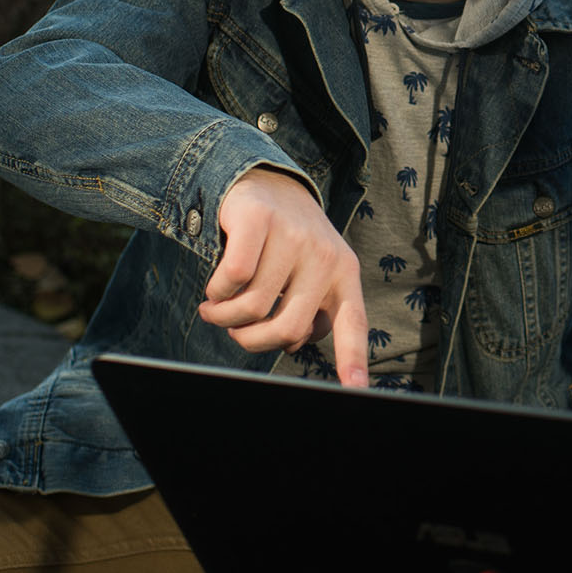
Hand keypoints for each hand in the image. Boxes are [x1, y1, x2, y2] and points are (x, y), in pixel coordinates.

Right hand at [198, 168, 368, 387]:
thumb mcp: (311, 272)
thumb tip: (295, 342)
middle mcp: (324, 254)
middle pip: (288, 328)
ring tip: (217, 309)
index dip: (352, 358)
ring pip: (254, 307)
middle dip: (253, 341)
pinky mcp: (260, 220)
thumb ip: (309, 307)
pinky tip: (215, 288)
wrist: (266, 183)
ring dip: (225, 318)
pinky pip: (232, 278)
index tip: (356, 389)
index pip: (352, 321)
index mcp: (344, 273)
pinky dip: (216, 292)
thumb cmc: (287, 243)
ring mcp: (294, 235)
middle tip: (236, 332)